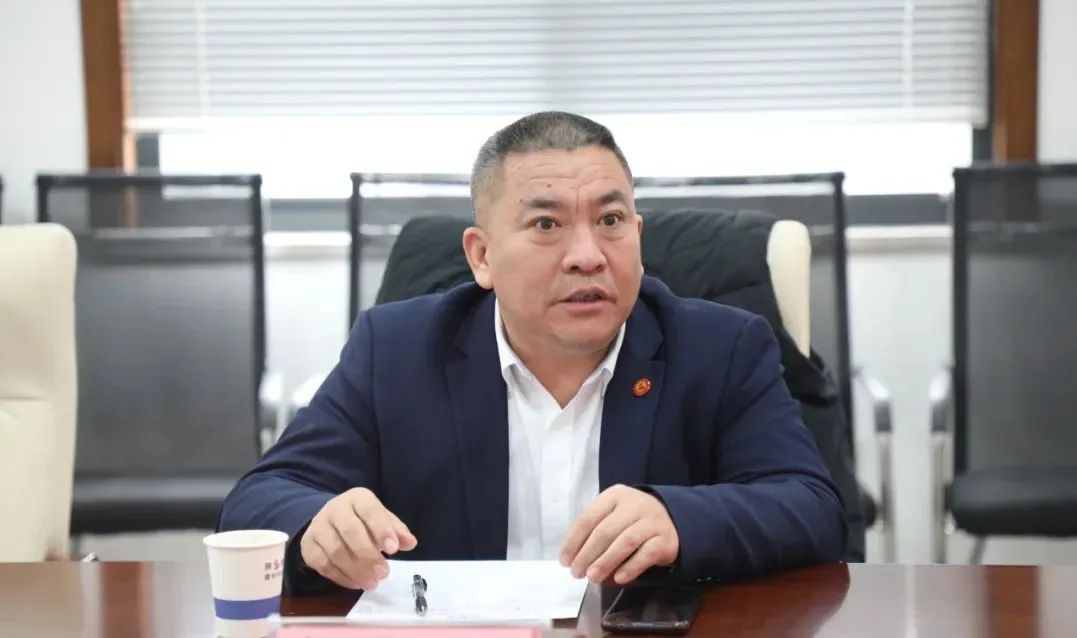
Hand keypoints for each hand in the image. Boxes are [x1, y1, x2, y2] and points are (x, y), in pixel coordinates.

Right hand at [299, 487, 416, 589]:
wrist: (331, 520)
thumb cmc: (363, 521)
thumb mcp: (382, 520)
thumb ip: (397, 531)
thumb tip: (410, 543)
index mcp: (357, 498)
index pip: (369, 510)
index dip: (381, 529)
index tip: (393, 549)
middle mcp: (334, 509)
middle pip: (350, 531)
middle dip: (368, 555)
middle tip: (384, 573)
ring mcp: (318, 527)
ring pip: (335, 550)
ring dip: (355, 570)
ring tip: (372, 583)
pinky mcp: (308, 545)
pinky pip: (323, 564)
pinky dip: (341, 576)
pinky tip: (356, 583)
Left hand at [559, 484, 678, 584]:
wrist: (672, 518)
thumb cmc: (632, 519)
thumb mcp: (613, 516)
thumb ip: (595, 532)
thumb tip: (574, 559)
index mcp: (615, 495)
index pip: (589, 517)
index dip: (574, 541)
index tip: (565, 561)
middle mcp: (634, 504)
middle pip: (605, 531)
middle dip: (587, 554)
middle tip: (577, 573)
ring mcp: (652, 521)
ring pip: (625, 542)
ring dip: (605, 562)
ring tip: (593, 577)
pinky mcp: (666, 539)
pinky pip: (646, 555)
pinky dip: (630, 568)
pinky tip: (618, 578)